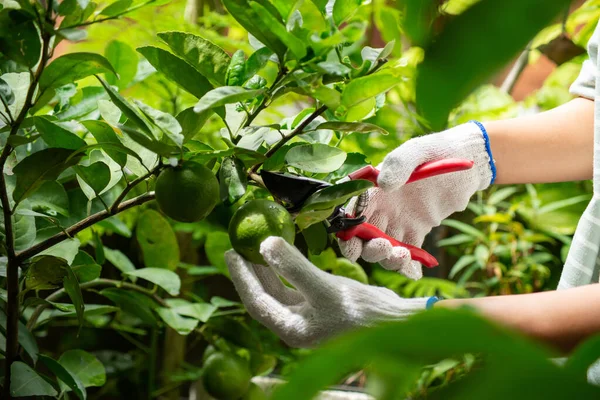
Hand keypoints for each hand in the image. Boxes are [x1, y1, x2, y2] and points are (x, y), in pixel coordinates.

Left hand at [225, 236, 428, 347]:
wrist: (399, 323)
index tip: (231, 252)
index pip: (257, 301)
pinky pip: (296, 286)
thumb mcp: (325, 288)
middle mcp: (298, 325)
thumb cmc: (363, 312)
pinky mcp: (323, 305)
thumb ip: (294, 268)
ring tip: (256, 247)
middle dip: (250, 272)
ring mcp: (311, 316)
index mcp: (293, 329)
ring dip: (268, 270)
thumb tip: (264, 245)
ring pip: (280, 291)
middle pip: (265, 296)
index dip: (241, 277)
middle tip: (237, 247)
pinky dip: (288, 270)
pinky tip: (286, 254)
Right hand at [339, 122, 493, 278]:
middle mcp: (382, 208)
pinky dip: (409, 266)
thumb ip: (399, 164)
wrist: (466, 160)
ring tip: (403, 256)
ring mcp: (399, 221)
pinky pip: (408, 253)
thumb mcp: (417, 151)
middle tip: (386, 247)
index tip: (352, 246)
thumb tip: (383, 184)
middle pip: (364, 237)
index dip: (347, 232)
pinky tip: (415, 272)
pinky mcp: (417, 231)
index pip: (352, 213)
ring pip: (384, 248)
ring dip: (388, 259)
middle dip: (369, 249)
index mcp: (374, 189)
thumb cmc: (436, 150)